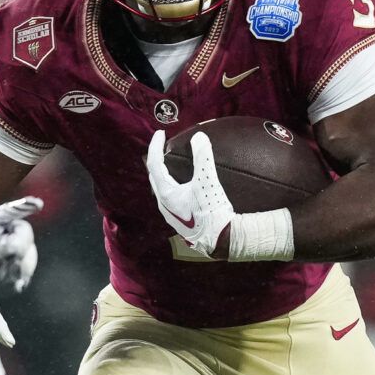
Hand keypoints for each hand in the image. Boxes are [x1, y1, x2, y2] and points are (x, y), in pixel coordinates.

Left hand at [0, 197, 40, 297]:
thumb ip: (1, 246)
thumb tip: (21, 247)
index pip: (12, 211)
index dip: (26, 207)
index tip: (38, 205)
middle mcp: (1, 234)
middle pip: (26, 235)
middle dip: (25, 249)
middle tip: (17, 260)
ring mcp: (5, 252)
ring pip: (28, 254)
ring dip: (26, 266)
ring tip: (16, 278)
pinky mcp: (7, 269)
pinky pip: (23, 269)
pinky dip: (23, 276)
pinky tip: (17, 285)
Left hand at [146, 128, 237, 258]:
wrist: (219, 240)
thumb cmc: (211, 212)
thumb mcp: (208, 182)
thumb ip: (203, 157)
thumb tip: (199, 136)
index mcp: (166, 194)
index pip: (154, 164)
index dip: (156, 146)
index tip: (161, 134)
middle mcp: (164, 204)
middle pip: (154, 176)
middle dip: (157, 160)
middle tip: (163, 147)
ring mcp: (170, 213)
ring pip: (161, 188)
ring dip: (164, 173)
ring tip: (171, 163)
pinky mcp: (179, 219)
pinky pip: (170, 196)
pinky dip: (172, 184)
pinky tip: (183, 184)